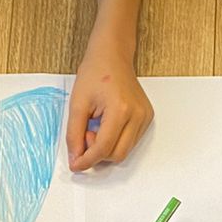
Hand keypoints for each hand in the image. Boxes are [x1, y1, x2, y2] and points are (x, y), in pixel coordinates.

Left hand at [67, 45, 153, 169]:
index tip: (75, 165)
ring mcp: (145, 117)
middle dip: (97, 154)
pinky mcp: (146, 118)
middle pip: (117, 155)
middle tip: (86, 134)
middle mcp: (138, 115)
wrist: (112, 56)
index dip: (87, 160)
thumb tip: (76, 158)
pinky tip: (106, 125)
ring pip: (124, 151)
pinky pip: (130, 142)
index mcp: (121, 109)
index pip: (104, 148)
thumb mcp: (77, 103)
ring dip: (106, 148)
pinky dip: (114, 141)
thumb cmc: (95, 73)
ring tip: (96, 127)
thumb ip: (74, 134)